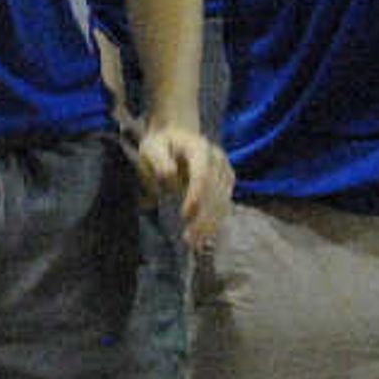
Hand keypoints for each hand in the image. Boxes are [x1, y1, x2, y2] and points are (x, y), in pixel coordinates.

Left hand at [130, 118, 229, 253]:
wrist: (176, 135)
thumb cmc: (160, 144)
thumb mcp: (151, 147)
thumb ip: (159, 161)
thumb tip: (171, 176)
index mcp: (199, 148)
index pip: (203, 174)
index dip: (196, 196)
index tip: (184, 215)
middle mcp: (217, 158)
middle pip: (215, 192)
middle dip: (203, 218)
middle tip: (189, 239)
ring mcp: (225, 170)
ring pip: (223, 201)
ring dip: (211, 224)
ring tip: (196, 243)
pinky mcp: (226, 181)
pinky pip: (224, 204)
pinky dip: (216, 221)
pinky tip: (205, 237)